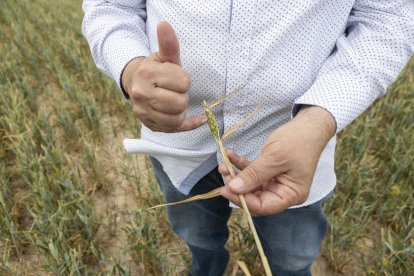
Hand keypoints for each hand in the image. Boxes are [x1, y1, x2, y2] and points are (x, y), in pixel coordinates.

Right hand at [121, 21, 206, 131]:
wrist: (136, 83)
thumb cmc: (156, 70)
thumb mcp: (164, 56)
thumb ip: (168, 44)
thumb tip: (164, 24)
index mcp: (147, 74)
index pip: (183, 82)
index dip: (185, 80)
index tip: (177, 77)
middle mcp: (142, 94)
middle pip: (180, 103)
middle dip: (182, 96)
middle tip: (175, 91)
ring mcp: (144, 112)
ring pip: (177, 119)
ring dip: (182, 110)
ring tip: (175, 101)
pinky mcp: (150, 125)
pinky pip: (177, 129)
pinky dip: (190, 123)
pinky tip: (200, 118)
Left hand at [219, 106, 335, 215]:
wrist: (309, 124)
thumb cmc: (298, 141)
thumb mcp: (274, 158)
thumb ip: (254, 175)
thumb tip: (233, 189)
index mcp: (291, 195)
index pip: (264, 206)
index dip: (244, 200)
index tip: (226, 189)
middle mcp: (284, 192)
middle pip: (255, 198)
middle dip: (237, 187)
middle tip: (224, 175)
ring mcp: (276, 182)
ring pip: (251, 185)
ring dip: (236, 175)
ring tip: (223, 165)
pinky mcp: (270, 172)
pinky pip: (253, 172)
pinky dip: (242, 165)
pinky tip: (231, 155)